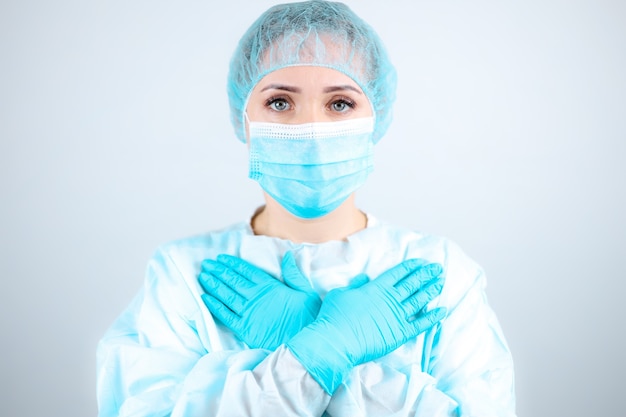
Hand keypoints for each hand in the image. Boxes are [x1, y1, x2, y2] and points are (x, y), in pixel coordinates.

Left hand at [198, 251, 320, 350]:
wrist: (304, 343)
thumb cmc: (308, 318)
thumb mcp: (306, 292)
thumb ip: (293, 274)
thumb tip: (287, 256)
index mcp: (270, 286)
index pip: (246, 270)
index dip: (232, 263)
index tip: (221, 258)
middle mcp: (256, 297)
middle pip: (233, 280)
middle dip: (218, 271)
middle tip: (206, 264)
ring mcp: (249, 312)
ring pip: (226, 295)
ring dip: (213, 285)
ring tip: (203, 276)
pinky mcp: (244, 328)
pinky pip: (225, 315)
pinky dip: (214, 306)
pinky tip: (205, 298)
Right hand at [286, 259, 446, 393]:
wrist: (337, 341)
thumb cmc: (334, 316)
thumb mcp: (340, 294)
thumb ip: (355, 285)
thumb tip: (364, 277)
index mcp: (376, 287)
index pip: (398, 273)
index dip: (411, 266)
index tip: (422, 262)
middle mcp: (389, 299)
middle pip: (412, 283)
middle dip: (426, 274)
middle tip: (438, 268)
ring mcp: (396, 316)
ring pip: (419, 300)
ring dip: (431, 290)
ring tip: (441, 282)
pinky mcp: (400, 334)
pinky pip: (420, 324)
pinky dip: (432, 317)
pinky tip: (442, 310)